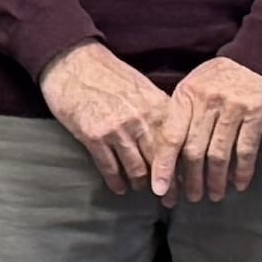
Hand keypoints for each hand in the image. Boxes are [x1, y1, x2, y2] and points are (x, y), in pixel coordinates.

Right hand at [38, 43, 176, 197]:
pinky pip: (110, 168)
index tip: (189, 181)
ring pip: (137, 169)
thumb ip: (159, 110)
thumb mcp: (141, 86)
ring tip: (142, 190)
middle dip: (168, 185)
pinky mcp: (94, 137)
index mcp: (157, 106)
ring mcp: (117, 130)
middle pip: (161, 162)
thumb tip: (175, 137)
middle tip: (171, 199)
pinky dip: (116, 182)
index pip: (178, 145)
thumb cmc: (108, 73)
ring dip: (141, 185)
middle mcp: (141, 120)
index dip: (184, 167)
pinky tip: (119, 188)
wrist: (73, 62)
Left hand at [158, 57, 261, 203]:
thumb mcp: (193, 87)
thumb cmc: (221, 78)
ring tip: (214, 194)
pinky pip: (246, 149)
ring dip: (215, 180)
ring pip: (219, 154)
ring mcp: (233, 107)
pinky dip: (242, 171)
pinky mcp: (257, 113)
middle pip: (193, 150)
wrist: (259, 58)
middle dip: (191, 179)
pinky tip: (239, 184)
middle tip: (191, 197)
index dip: (164, 165)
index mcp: (186, 95)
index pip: (170, 136)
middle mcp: (207, 101)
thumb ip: (180, 115)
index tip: (160, 188)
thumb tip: (166, 156)